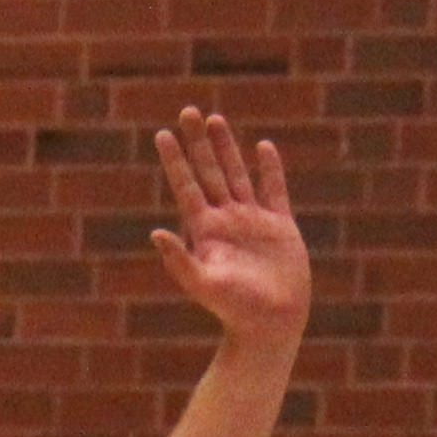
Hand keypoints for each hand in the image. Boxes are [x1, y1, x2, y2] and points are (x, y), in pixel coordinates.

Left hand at [145, 108, 307, 346]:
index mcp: (205, 231)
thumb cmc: (235, 310)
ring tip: (215, 120)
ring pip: (237, 174)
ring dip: (226, 148)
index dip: (176, 160)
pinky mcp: (280, 227)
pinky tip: (262, 147)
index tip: (163, 134)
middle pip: (209, 172)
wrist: (272, 325)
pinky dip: (269, 169)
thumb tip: (157, 234)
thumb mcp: (204, 285)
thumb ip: (180, 261)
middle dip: (199, 142)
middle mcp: (226, 220)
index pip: (186, 186)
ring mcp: (253, 221)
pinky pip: (274, 190)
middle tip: (188, 112)